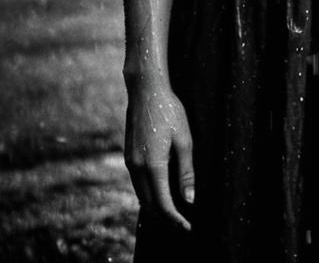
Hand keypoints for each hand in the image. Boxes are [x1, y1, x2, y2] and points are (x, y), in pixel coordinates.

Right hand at [124, 81, 194, 229]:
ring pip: (141, 195)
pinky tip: (159, 191)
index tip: (187, 226)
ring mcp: (130, 161)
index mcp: (153, 164)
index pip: (163, 203)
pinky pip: (137, 183)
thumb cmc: (169, 112)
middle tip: (182, 222)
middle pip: (149, 204)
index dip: (175, 218)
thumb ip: (186, 172)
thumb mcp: (185, 140)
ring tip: (173, 211)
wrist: (146, 92)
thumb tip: (189, 199)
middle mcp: (137, 167)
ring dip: (155, 206)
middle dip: (165, 217)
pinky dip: (148, 193)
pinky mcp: (129, 156)